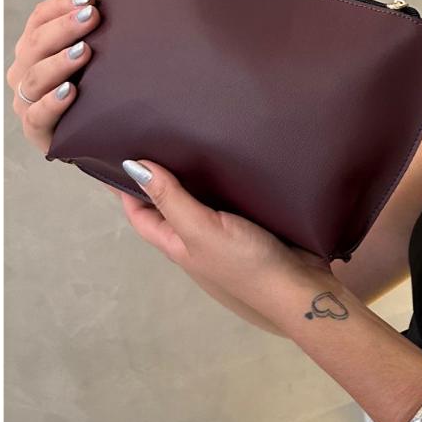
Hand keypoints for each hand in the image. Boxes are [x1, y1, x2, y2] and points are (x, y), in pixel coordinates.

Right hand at [7, 0, 99, 154]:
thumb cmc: (95, 101)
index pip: (39, 20)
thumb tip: (112, 11)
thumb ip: (95, 42)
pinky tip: (71, 92)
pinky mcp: (36, 131)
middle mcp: (25, 73)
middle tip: (92, 17)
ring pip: (36, 77)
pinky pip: (38, 115)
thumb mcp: (94, 68)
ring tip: (84, 52)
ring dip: (60, 62)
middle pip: (36, 44)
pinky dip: (53, 102)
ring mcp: (27, 102)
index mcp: (34, 51)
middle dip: (64, 28)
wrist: (96, 145)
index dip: (60, 6)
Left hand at [118, 157, 334, 319]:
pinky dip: (232, 181)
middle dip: (163, 176)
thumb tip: (133, 166)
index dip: (126, 187)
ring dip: (201, 176)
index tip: (120, 150)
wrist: (302, 288)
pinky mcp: (258, 228)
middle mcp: (200, 240)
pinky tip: (237, 160)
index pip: (140, 214)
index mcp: (178, 244)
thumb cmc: (247, 264)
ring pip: (206, 201)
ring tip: (197, 137)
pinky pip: (237, 200)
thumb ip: (170, 199)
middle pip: (172, 206)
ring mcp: (230, 236)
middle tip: (160, 133)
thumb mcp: (201, 229)